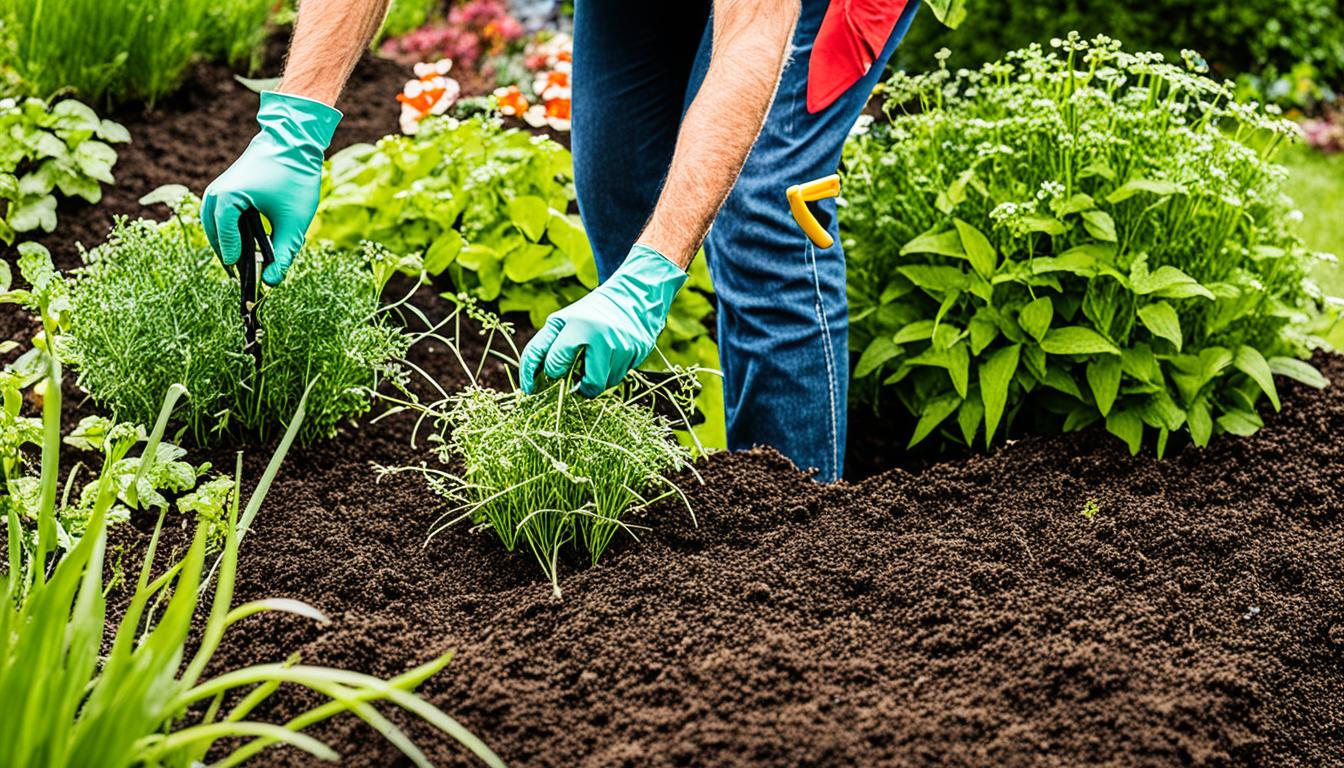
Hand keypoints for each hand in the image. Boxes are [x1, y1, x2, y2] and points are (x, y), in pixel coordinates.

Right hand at [202, 91, 340, 284]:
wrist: (293, 139)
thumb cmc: (295, 177)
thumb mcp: (294, 222)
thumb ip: (283, 254)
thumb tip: (272, 284)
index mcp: (227, 200)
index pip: (228, 245)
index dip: (239, 269)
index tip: (250, 288)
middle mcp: (215, 195)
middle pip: (216, 239)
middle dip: (231, 261)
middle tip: (246, 284)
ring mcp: (217, 190)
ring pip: (215, 230)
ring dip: (229, 248)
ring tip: (245, 269)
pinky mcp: (224, 189)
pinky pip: (219, 219)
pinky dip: (229, 234)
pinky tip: (246, 248)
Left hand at [520, 244, 687, 396]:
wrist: (634, 295)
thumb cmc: (589, 313)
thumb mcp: (562, 321)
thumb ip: (544, 348)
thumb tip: (530, 384)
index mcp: (578, 326)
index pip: (555, 364)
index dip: (547, 375)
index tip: (541, 382)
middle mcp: (603, 338)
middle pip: (588, 385)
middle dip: (578, 387)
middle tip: (574, 381)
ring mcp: (624, 347)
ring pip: (604, 385)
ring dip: (595, 381)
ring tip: (594, 361)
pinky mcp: (638, 353)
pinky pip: (619, 378)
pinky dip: (610, 373)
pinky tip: (610, 356)